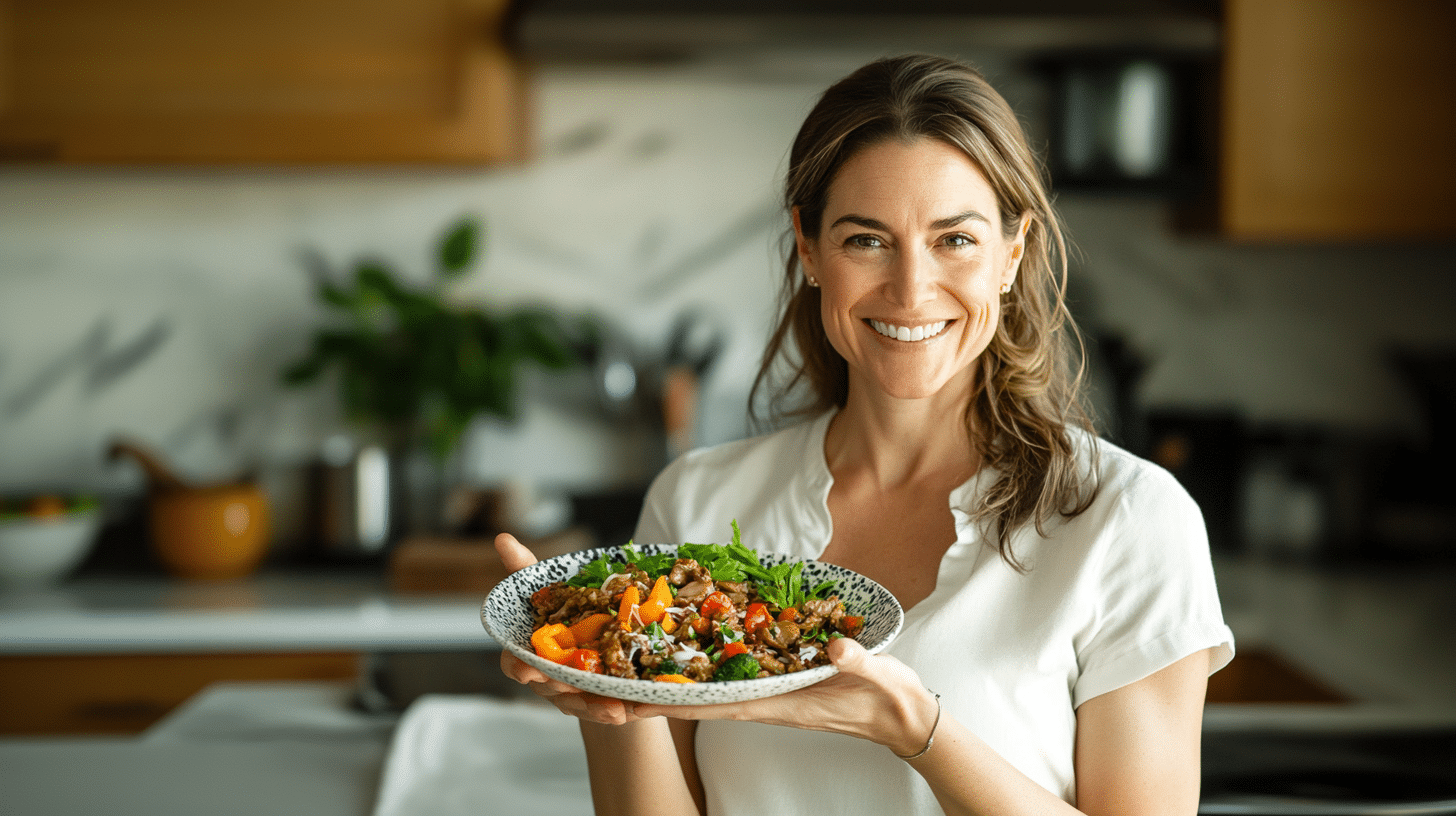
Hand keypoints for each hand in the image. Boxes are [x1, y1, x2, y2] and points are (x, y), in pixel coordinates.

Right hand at [494, 533, 640, 725]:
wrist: (598, 646)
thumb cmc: (566, 616)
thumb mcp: (550, 591)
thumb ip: (526, 569)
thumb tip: (502, 537)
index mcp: (531, 652)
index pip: (515, 663)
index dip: (519, 667)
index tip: (527, 670)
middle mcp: (548, 677)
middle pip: (550, 688)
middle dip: (561, 689)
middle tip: (573, 686)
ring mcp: (571, 695)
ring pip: (578, 705)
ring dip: (593, 708)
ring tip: (614, 709)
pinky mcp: (596, 704)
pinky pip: (603, 711)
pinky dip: (613, 712)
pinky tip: (629, 711)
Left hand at [632, 635, 938, 755]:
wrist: (903, 715)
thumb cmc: (887, 697)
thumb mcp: (876, 674)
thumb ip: (856, 661)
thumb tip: (835, 645)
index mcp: (779, 702)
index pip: (713, 705)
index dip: (671, 703)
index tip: (628, 702)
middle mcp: (766, 700)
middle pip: (700, 699)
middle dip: (658, 695)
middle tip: (610, 682)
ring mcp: (771, 693)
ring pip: (712, 689)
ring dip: (676, 682)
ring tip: (635, 667)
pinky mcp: (780, 683)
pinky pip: (733, 678)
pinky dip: (705, 668)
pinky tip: (688, 654)